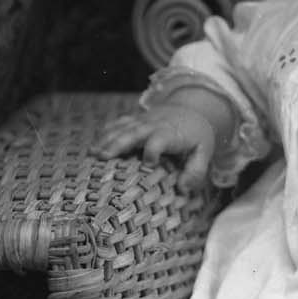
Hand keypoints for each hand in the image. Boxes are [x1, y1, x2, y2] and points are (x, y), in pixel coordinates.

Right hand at [93, 101, 221, 190]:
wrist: (191, 110)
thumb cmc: (197, 136)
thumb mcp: (204, 153)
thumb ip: (196, 171)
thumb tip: (183, 189)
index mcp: (172, 134)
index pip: (160, 140)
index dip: (154, 150)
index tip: (149, 164)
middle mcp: (154, 125)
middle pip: (134, 132)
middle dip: (118, 143)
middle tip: (103, 157)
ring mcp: (142, 121)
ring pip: (122, 127)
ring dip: (106, 139)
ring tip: (92, 153)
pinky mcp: (134, 120)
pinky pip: (118, 124)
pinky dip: (105, 133)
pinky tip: (94, 145)